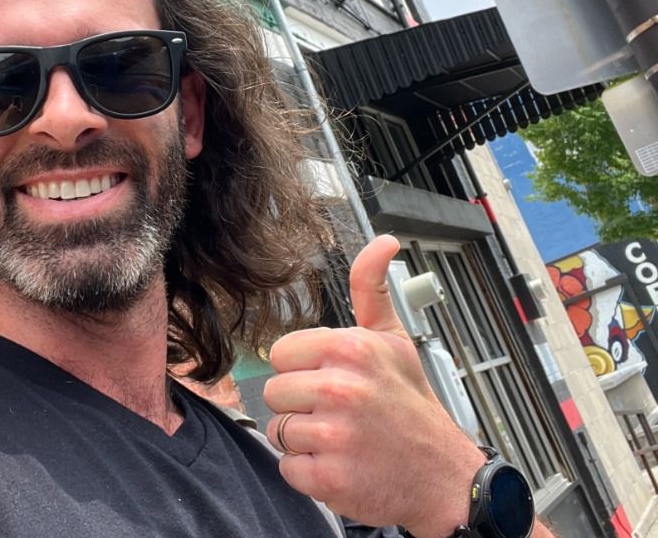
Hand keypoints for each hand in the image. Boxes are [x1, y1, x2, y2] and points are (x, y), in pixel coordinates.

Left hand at [263, 235, 489, 537]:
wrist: (447, 479)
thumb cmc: (412, 407)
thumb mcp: (395, 341)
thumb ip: (371, 290)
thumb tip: (382, 242)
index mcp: (351, 349)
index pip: (280, 354)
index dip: (304, 371)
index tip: (336, 383)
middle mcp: (341, 388)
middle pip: (274, 393)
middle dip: (302, 407)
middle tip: (344, 416)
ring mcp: (335, 435)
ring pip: (279, 430)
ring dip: (306, 441)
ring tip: (346, 441)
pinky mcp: (330, 477)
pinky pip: (289, 468)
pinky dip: (312, 474)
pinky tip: (345, 466)